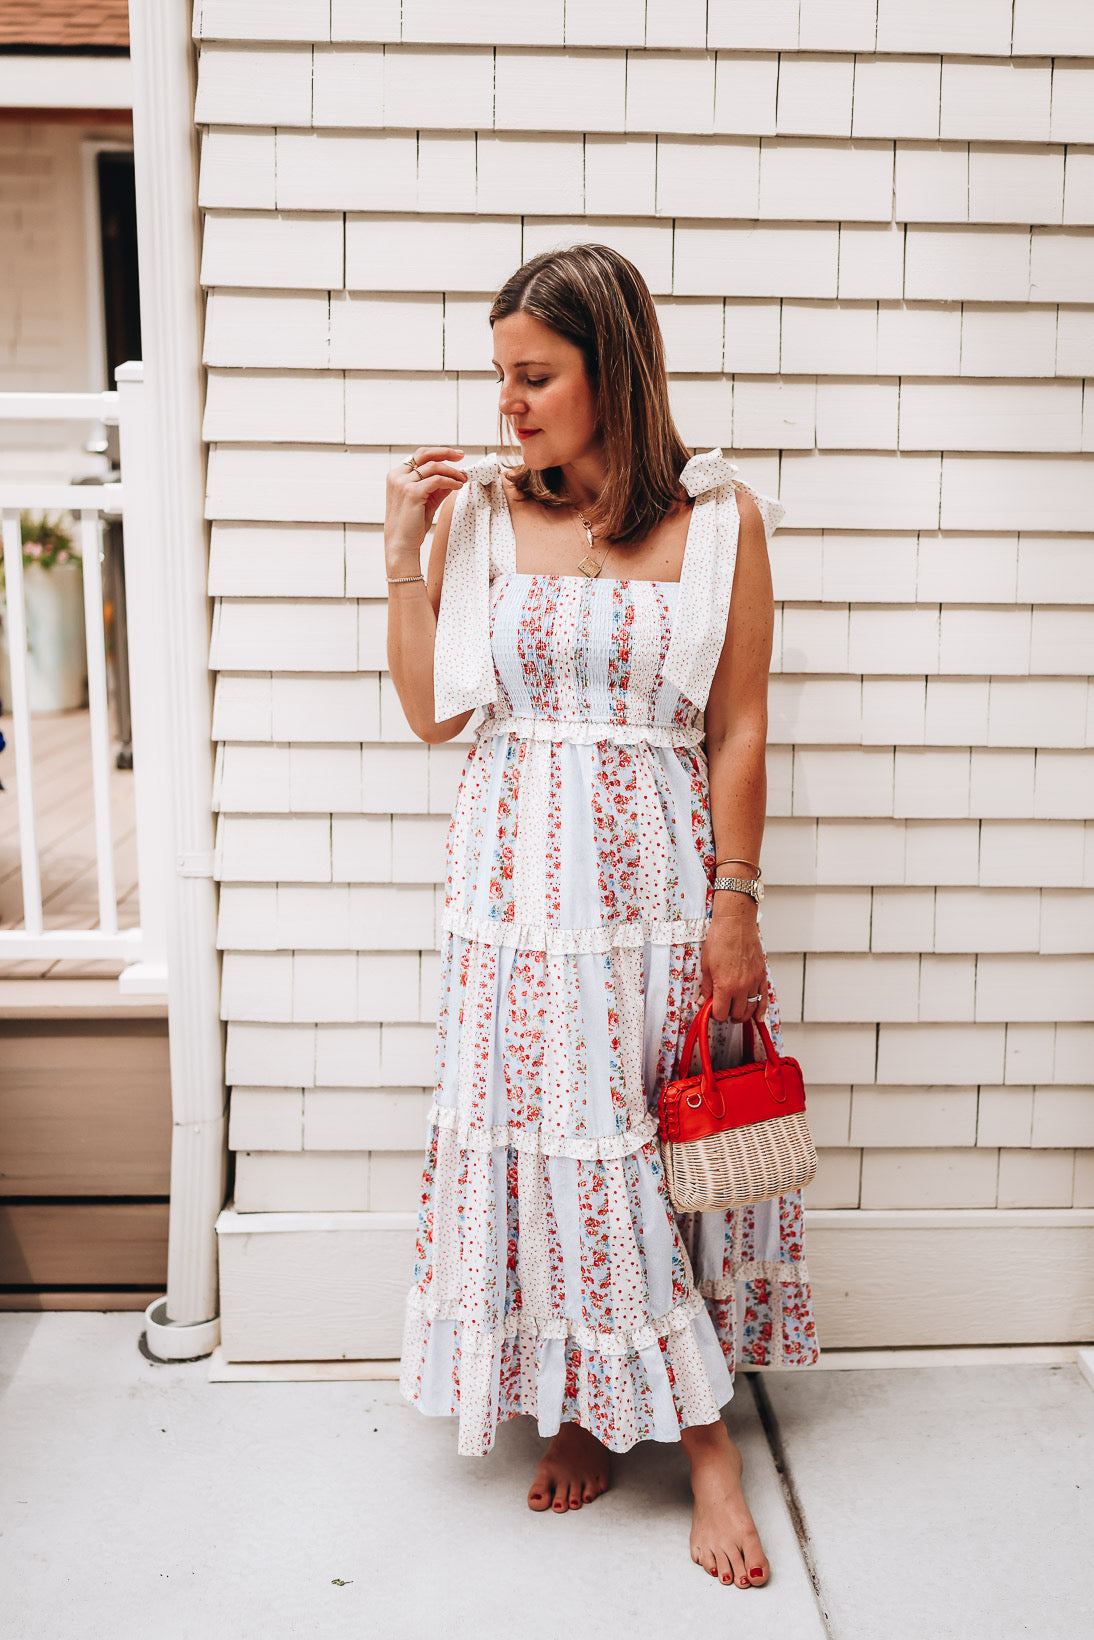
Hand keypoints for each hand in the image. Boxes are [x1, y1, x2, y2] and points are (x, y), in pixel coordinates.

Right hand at [385, 446, 467, 562]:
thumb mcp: (425, 500)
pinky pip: (437, 480)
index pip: (420, 456)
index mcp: (397, 475)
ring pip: (434, 467)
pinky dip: (450, 482)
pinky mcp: (412, 493)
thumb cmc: (411, 525)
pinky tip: (458, 487)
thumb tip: (454, 476)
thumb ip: (437, 487)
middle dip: (446, 452)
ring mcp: (403, 483)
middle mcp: (397, 476)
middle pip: (425, 454)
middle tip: (462, 456)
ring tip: (463, 479)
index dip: (439, 453)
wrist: (401, 544)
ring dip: (452, 471)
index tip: (455, 456)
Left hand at [699, 900, 766, 1024]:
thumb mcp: (706, 965)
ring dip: (743, 1014)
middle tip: (722, 1010)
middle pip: (737, 1014)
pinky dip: (762, 1010)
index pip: (720, 1013)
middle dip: (728, 1015)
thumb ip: (706, 987)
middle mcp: (741, 987)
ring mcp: (754, 982)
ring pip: (751, 1009)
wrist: (736, 923)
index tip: (711, 1010)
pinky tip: (758, 1017)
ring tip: (736, 1014)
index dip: (714, 1014)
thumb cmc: (719, 940)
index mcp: (725, 986)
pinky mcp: (762, 975)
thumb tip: (703, 1001)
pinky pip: (764, 998)